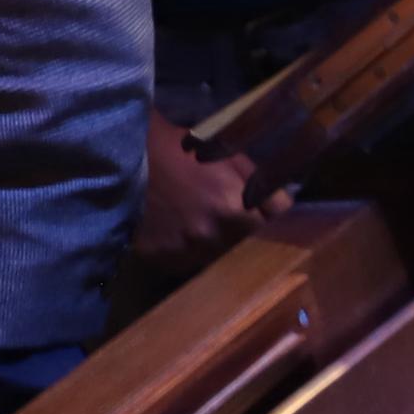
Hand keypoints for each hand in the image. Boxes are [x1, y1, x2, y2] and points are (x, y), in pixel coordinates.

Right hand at [134, 109, 285, 272]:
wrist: (126, 153)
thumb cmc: (183, 149)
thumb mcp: (232, 157)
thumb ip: (264, 188)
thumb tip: (287, 212)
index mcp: (233, 210)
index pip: (269, 234)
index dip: (265, 225)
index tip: (261, 220)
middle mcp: (210, 236)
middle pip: (241, 251)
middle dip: (240, 238)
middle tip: (226, 220)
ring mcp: (182, 249)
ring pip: (214, 261)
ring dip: (213, 248)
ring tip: (199, 226)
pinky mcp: (158, 257)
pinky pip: (185, 264)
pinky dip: (186, 253)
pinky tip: (178, 233)